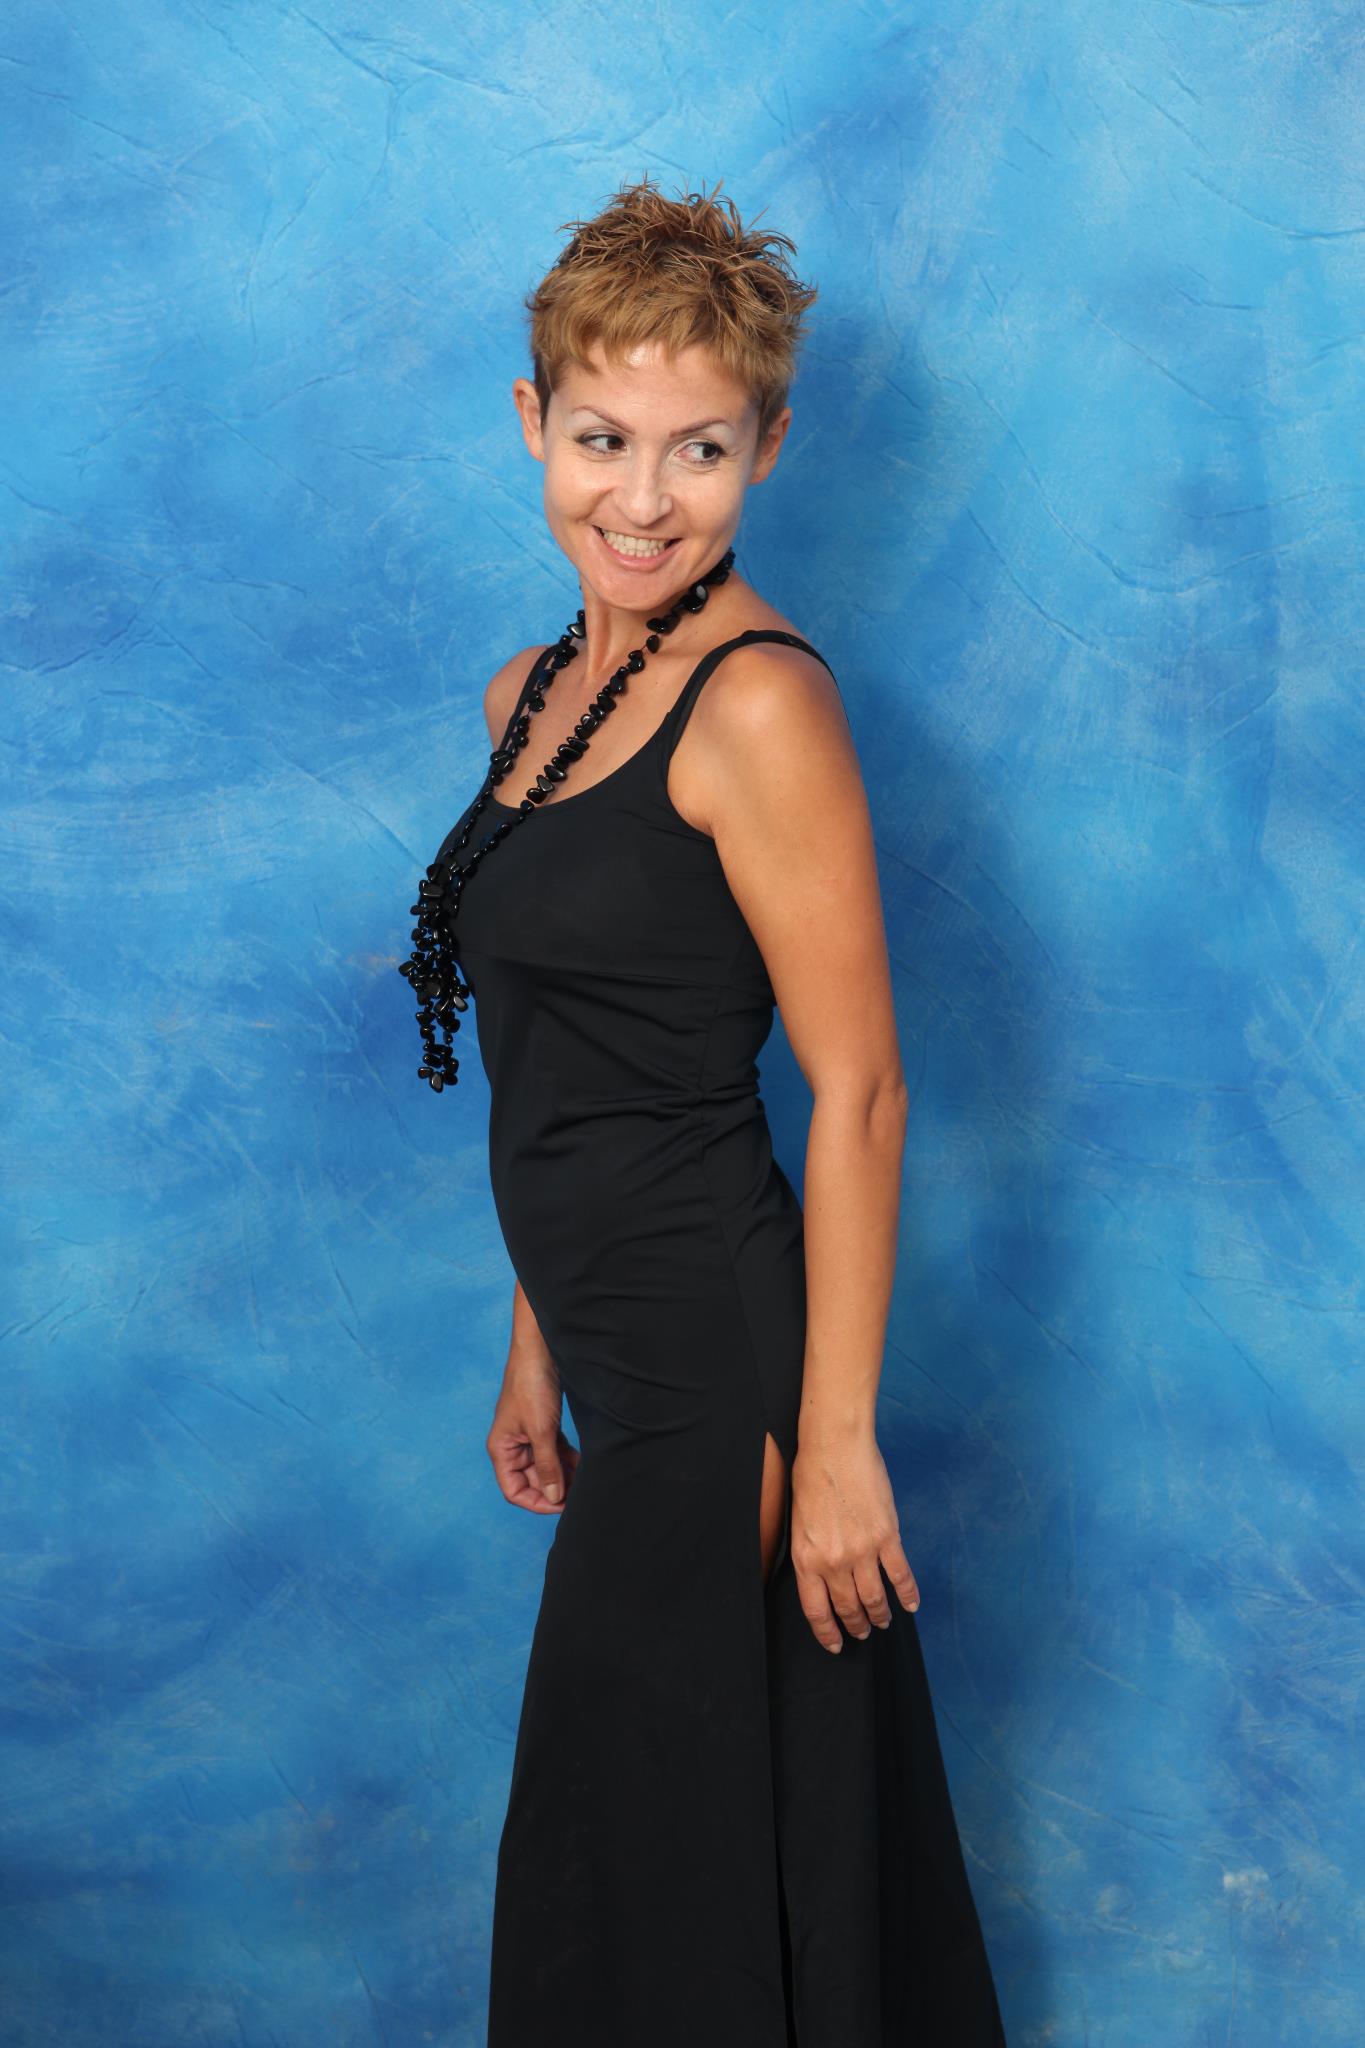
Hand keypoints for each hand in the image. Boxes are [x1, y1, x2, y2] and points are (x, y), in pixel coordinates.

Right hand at [485, 1345, 579, 1513]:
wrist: (541, 1349)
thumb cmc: (531, 1386)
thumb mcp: (541, 1431)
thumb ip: (547, 1466)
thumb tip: (553, 1497)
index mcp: (502, 1449)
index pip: (514, 1490)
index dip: (536, 1502)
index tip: (561, 1504)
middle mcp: (513, 1445)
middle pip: (532, 1480)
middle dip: (554, 1488)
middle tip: (579, 1493)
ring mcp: (528, 1435)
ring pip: (546, 1466)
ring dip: (563, 1474)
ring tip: (584, 1480)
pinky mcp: (543, 1425)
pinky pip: (554, 1451)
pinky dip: (567, 1459)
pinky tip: (583, 1464)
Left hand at [789, 1429, 919, 1651]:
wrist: (834, 1445)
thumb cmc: (811, 1474)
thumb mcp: (797, 1520)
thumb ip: (809, 1550)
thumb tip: (820, 1572)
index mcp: (806, 1558)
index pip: (816, 1610)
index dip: (827, 1632)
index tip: (835, 1643)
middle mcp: (833, 1561)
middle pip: (847, 1607)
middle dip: (856, 1625)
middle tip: (862, 1632)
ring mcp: (862, 1551)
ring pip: (874, 1597)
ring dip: (880, 1614)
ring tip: (883, 1621)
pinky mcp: (887, 1536)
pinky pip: (900, 1575)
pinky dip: (907, 1593)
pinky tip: (910, 1605)